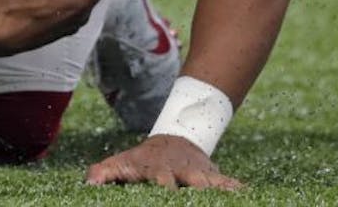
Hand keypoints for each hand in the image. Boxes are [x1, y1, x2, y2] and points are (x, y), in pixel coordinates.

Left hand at [85, 134, 242, 190]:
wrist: (174, 140)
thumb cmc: (141, 160)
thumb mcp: (120, 163)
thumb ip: (103, 172)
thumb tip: (89, 184)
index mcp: (157, 171)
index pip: (161, 183)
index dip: (164, 187)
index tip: (165, 190)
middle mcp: (181, 173)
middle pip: (191, 185)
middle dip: (196, 193)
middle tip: (196, 197)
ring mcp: (198, 174)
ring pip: (212, 184)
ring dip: (218, 191)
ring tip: (230, 197)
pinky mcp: (213, 177)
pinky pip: (228, 184)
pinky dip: (236, 189)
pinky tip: (248, 194)